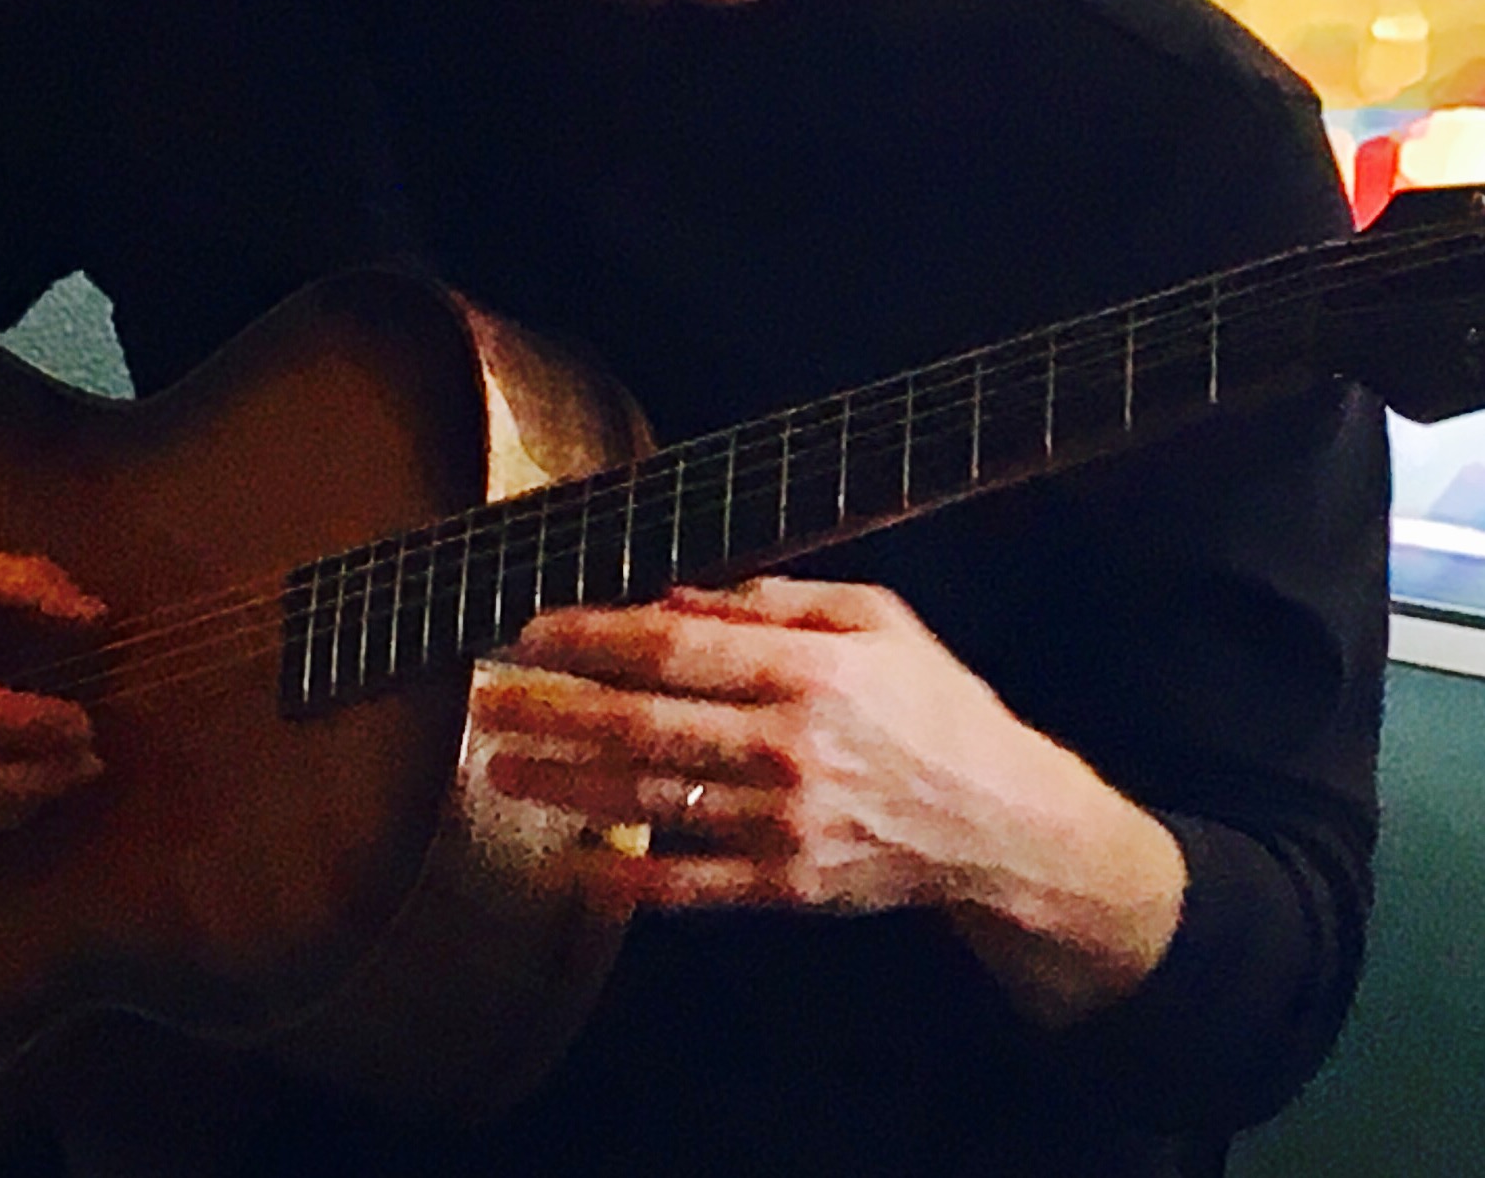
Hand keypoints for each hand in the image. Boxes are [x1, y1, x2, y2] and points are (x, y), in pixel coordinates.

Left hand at [485, 577, 1183, 1018]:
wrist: (1001, 821)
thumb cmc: (936, 707)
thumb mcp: (876, 620)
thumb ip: (775, 602)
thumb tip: (674, 597)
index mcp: (809, 671)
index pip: (672, 649)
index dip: (589, 638)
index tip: (528, 628)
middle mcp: (789, 746)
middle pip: (642, 724)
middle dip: (552, 709)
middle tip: (484, 697)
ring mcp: (784, 822)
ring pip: (650, 802)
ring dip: (565, 784)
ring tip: (501, 768)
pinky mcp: (786, 885)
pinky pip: (690, 886)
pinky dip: (627, 879)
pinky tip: (570, 864)